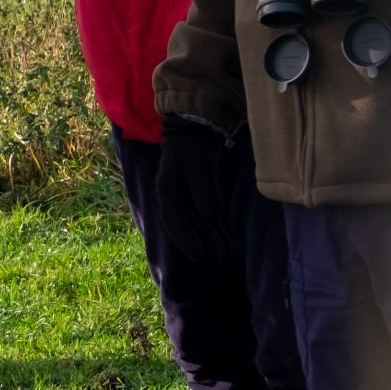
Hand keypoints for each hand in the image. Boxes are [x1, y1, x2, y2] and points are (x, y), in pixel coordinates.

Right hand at [154, 115, 239, 260]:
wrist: (195, 129)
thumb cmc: (195, 149)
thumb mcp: (200, 171)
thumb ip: (206, 196)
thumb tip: (212, 218)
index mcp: (167, 193)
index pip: (176, 224)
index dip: (189, 243)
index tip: (202, 257)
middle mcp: (171, 197)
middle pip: (183, 227)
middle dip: (198, 245)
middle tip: (215, 260)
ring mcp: (181, 195)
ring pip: (192, 223)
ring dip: (205, 238)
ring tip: (223, 252)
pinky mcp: (193, 191)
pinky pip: (198, 214)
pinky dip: (209, 227)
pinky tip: (222, 236)